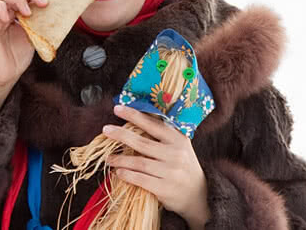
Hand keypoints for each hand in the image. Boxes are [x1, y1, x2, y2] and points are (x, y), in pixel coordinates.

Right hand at [0, 0, 54, 121]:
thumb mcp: (33, 35)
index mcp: (16, 13)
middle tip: (44, 2)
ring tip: (28, 12)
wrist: (5, 75)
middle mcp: (5, 11)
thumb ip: (39, 21)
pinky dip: (1, 7)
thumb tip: (55, 8)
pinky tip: (9, 19)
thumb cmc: (17, 57)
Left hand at [103, 105, 209, 228]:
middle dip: (121, 135)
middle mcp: (176, 154)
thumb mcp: (178, 146)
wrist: (199, 196)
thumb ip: (161, 134)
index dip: (134, 115)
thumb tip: (133, 117)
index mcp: (178, 139)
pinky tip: (118, 172)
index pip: (153, 124)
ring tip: (108, 158)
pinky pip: (141, 179)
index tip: (117, 108)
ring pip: (139, 162)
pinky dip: (127, 175)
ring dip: (120, 159)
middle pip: (143, 142)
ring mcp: (171, 172)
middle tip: (105, 130)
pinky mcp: (166, 189)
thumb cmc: (182, 166)